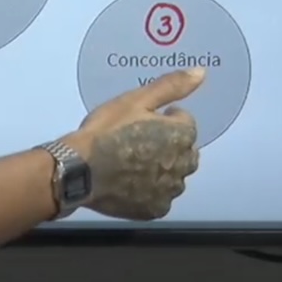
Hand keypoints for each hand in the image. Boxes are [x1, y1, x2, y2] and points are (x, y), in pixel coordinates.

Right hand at [68, 66, 204, 219]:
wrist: (80, 169)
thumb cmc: (107, 130)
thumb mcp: (136, 99)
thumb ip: (172, 86)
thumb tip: (201, 72)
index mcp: (181, 135)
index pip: (187, 123)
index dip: (167, 118)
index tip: (147, 119)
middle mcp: (182, 165)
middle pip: (185, 152)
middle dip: (171, 145)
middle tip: (141, 141)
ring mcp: (168, 191)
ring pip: (174, 177)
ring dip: (163, 169)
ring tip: (134, 163)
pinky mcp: (154, 209)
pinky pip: (159, 198)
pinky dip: (150, 191)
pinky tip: (130, 183)